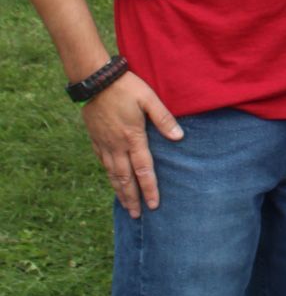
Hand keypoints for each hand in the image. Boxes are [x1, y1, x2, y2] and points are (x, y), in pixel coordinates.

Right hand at [83, 70, 182, 215]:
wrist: (95, 80)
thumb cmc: (126, 87)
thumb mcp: (149, 99)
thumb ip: (163, 118)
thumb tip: (179, 137)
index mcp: (133, 137)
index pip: (143, 170)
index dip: (149, 189)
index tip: (154, 205)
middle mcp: (117, 145)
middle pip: (125, 178)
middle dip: (132, 198)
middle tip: (137, 215)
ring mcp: (104, 143)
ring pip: (112, 174)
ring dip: (119, 191)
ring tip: (125, 205)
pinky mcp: (95, 138)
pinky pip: (102, 162)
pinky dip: (108, 175)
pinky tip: (112, 180)